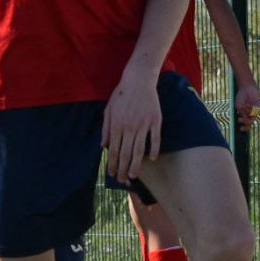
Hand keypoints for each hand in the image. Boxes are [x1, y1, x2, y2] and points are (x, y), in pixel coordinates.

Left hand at [102, 59, 160, 180]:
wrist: (138, 80)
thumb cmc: (121, 95)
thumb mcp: (108, 110)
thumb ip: (105, 129)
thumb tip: (103, 146)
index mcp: (116, 125)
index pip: (113, 150)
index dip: (112, 164)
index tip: (112, 174)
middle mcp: (129, 127)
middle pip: (125, 153)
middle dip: (122, 169)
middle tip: (122, 180)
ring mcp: (144, 124)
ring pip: (139, 150)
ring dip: (136, 165)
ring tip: (133, 175)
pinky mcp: (155, 121)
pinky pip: (155, 139)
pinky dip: (154, 150)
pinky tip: (151, 159)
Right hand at [235, 82, 259, 130]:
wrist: (245, 88)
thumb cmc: (241, 97)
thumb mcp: (238, 106)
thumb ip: (241, 112)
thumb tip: (245, 117)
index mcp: (247, 115)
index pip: (247, 125)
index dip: (245, 128)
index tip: (240, 129)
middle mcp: (252, 114)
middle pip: (251, 122)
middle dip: (245, 122)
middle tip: (239, 119)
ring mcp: (257, 110)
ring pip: (252, 115)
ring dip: (246, 111)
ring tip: (243, 105)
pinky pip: (256, 110)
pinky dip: (250, 108)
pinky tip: (247, 104)